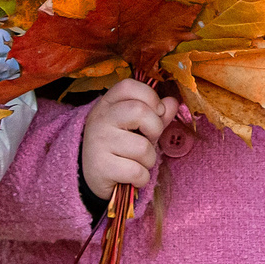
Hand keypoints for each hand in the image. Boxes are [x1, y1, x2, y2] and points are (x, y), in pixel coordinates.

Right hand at [79, 80, 173, 197]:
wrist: (92, 175)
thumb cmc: (121, 145)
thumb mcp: (137, 125)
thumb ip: (155, 113)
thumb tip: (172, 103)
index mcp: (108, 103)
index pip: (129, 86)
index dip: (151, 98)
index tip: (155, 113)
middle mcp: (100, 119)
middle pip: (139, 111)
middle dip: (155, 129)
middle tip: (148, 140)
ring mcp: (98, 142)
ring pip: (142, 147)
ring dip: (149, 159)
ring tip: (137, 161)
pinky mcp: (100, 167)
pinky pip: (137, 171)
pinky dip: (142, 178)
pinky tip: (132, 177)